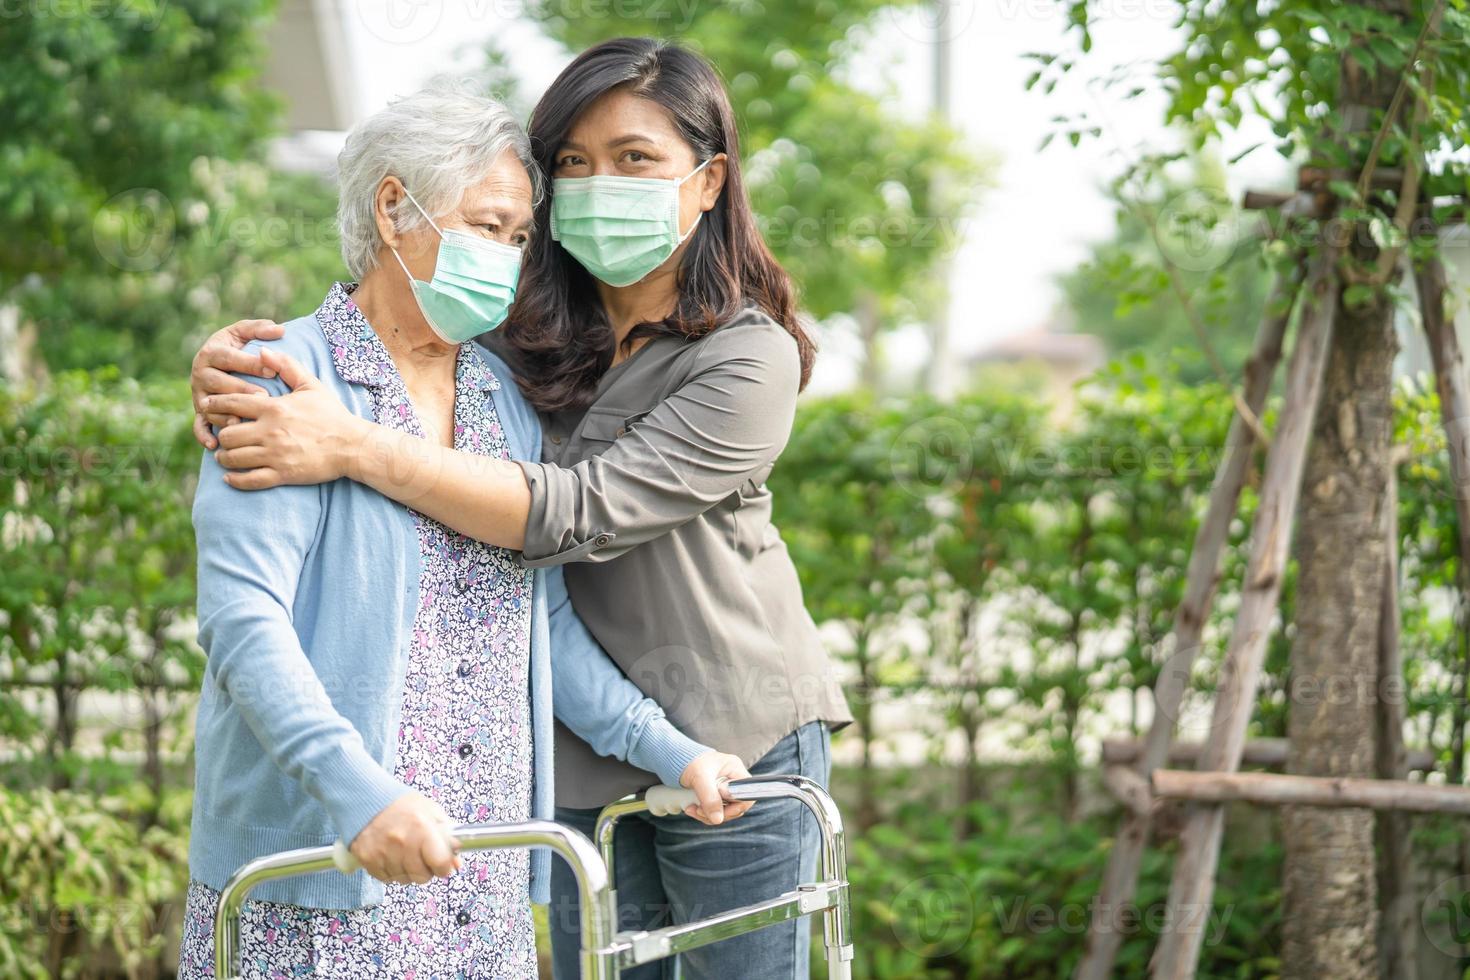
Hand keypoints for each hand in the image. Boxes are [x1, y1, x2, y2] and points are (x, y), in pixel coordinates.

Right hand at [191, 319, 284, 449]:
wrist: (222, 364)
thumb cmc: (239, 347)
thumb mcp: (246, 334)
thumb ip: (260, 329)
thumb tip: (279, 329)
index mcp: (211, 352)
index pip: (228, 357)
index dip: (249, 363)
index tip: (272, 370)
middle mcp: (200, 374)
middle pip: (217, 383)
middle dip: (240, 390)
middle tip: (263, 396)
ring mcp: (199, 395)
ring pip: (209, 406)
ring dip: (224, 414)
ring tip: (243, 422)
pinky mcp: (199, 412)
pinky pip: (198, 425)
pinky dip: (204, 436)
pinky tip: (216, 445)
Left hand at [204, 348, 360, 489]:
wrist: (353, 446)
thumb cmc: (332, 414)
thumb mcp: (311, 385)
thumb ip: (286, 365)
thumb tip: (262, 351)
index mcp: (274, 408)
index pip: (232, 404)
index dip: (215, 404)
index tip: (208, 406)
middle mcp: (270, 432)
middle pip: (227, 435)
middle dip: (221, 436)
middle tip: (223, 437)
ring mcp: (275, 455)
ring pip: (233, 458)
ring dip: (225, 458)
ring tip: (225, 456)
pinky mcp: (282, 474)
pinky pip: (249, 480)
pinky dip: (235, 480)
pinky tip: (230, 477)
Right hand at [350, 793, 462, 884]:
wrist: (367, 800)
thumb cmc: (402, 806)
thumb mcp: (431, 812)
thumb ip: (447, 837)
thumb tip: (456, 863)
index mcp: (422, 827)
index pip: (440, 863)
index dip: (444, 867)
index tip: (442, 863)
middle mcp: (402, 842)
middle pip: (422, 877)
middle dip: (426, 870)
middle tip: (421, 856)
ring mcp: (383, 852)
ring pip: (404, 880)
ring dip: (407, 871)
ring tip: (404, 852)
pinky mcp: (367, 860)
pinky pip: (387, 879)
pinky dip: (391, 871)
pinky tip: (391, 855)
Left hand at [679, 751, 754, 825]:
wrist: (675, 760)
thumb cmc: (690, 762)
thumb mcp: (700, 778)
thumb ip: (710, 797)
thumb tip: (718, 819)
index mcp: (735, 770)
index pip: (747, 794)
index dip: (737, 806)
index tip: (721, 811)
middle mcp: (733, 780)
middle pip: (736, 806)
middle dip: (718, 813)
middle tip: (700, 811)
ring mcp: (724, 789)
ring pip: (724, 812)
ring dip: (708, 816)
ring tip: (692, 809)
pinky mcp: (715, 796)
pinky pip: (715, 811)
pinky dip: (703, 814)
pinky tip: (691, 808)